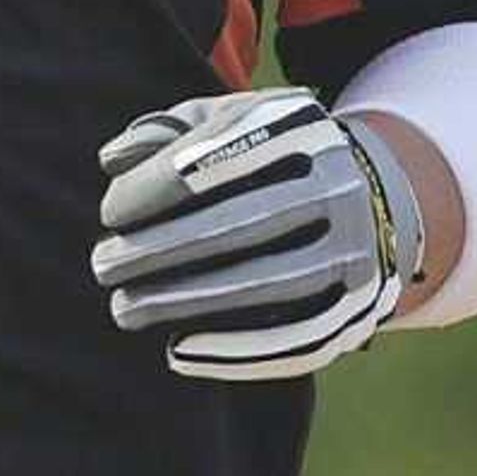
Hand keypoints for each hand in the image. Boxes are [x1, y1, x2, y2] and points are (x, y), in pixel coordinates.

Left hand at [90, 87, 424, 381]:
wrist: (373, 202)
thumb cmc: (271, 159)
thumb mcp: (228, 124)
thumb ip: (168, 132)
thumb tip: (113, 160)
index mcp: (303, 127)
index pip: (218, 158)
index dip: (153, 189)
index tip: (110, 214)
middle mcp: (340, 184)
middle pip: (240, 223)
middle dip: (160, 249)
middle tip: (103, 267)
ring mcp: (357, 248)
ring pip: (267, 283)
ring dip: (185, 302)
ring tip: (126, 310)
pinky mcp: (361, 306)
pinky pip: (295, 338)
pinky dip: (233, 351)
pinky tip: (177, 350)